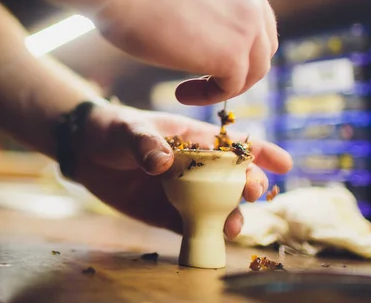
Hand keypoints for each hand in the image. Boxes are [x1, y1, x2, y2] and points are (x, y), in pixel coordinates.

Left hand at [68, 103, 291, 238]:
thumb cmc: (113, 129)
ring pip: (217, 206)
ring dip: (230, 216)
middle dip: (249, 185)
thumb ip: (146, 143)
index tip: (285, 164)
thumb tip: (163, 162)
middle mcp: (196, 167)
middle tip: (254, 192)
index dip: (261, 152)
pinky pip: (190, 226)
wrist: (86, 153)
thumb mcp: (130, 129)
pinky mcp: (167, 213)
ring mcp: (184, 192)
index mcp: (194, 138)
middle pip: (232, 178)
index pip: (233, 145)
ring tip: (233, 226)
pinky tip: (210, 240)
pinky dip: (202, 234)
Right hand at [93, 0, 277, 105]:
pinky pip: (232, 86)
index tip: (204, 55)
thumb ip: (202, 1)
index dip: (236, 44)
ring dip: (223, 85)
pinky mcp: (233, 54)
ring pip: (254, 69)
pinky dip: (209, 96)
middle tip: (205, 80)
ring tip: (187, 90)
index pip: (256, 20)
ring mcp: (248, 25)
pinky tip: (181, 93)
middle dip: (238, 68)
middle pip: (262, 45)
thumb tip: (197, 25)